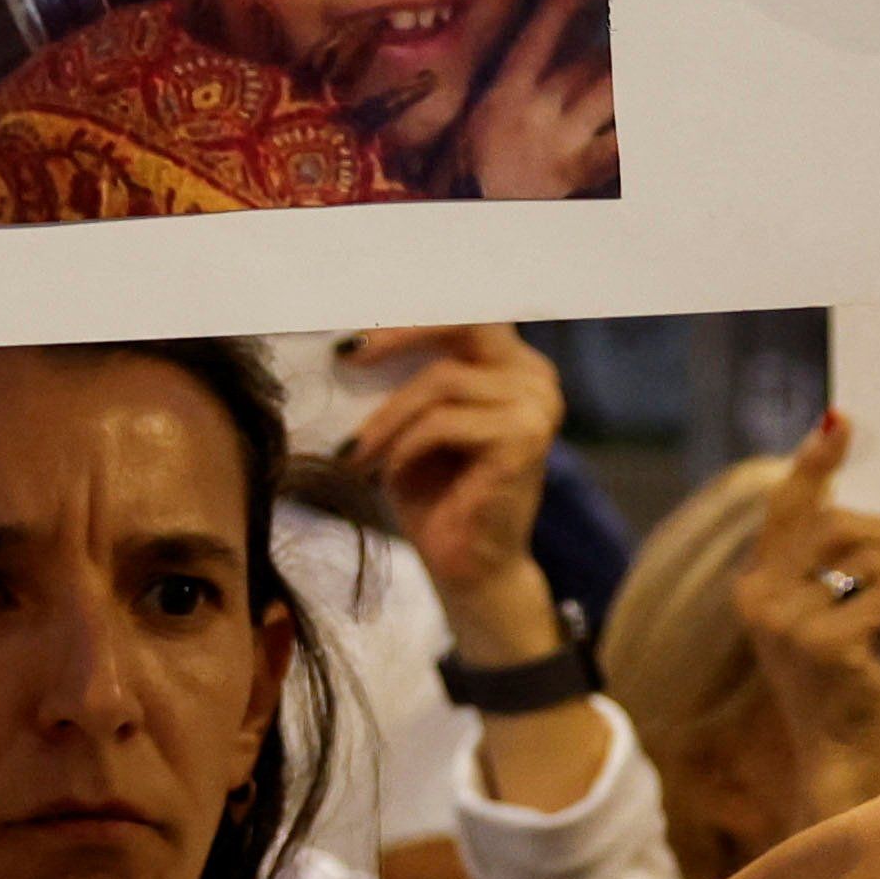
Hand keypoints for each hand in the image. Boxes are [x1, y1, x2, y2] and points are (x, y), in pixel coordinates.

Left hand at [345, 327, 565, 621]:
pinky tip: (388, 473)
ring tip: (357, 453)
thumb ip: (397, 377)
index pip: (462, 314)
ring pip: (441, 382)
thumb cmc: (433, 492)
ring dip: (386, 419)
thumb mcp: (407, 423)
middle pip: (465, 323)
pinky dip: (404, 446)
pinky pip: (443, 423)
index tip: (350, 333)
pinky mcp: (525, 440)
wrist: (465, 564)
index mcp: (510, 365)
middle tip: (347, 356)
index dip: (407, 317)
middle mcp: (533, 377)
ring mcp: (536, 406)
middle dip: (400, 336)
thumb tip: (343, 339)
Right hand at [732, 409, 879, 810]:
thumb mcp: (846, 625)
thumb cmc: (859, 695)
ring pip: (869, 558)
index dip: (813, 463)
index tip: (840, 421)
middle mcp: (760, 598)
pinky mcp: (823, 645)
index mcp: (759, 588)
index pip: (785, 510)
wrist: (850, 768)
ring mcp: (785, 622)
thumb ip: (853, 578)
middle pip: (838, 523)